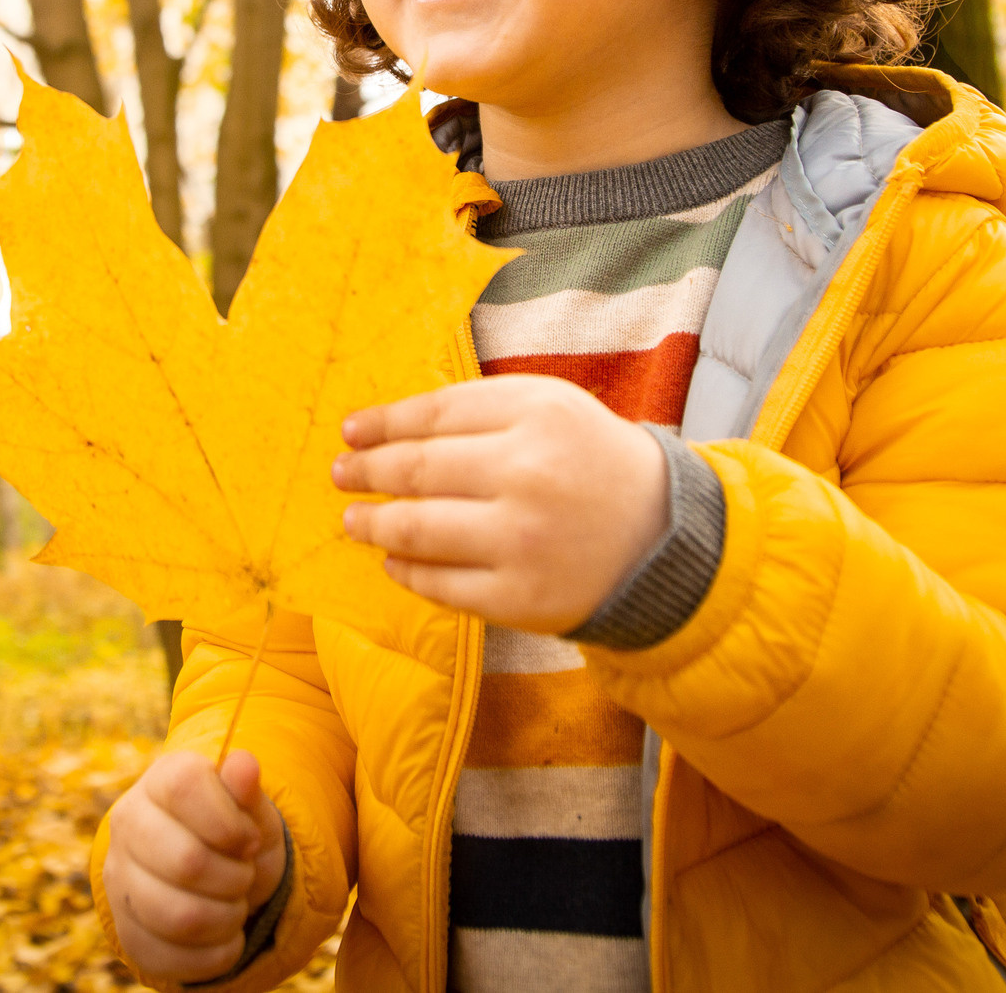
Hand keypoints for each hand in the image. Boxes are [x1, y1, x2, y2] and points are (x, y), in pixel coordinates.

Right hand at [104, 748, 287, 983]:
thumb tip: (243, 765)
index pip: (185, 788)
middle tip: (243, 874)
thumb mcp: (251, 808)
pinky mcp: (126, 931)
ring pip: (180, 917)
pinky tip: (224, 935)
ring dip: (227, 917)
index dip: (229, 821)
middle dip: (235, 877)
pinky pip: (174, 959)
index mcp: (160, 781)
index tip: (248, 839)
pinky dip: (216, 954)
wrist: (213, 874)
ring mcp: (120, 880)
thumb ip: (246, 789)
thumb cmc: (235, 832)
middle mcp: (128, 825)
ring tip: (235, 904)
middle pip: (187, 862)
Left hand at [332, 374, 667, 632]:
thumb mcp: (552, 409)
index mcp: (536, 414)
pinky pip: (441, 583)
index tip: (351, 432)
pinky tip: (393, 558)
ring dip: (373, 523)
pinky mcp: (520, 597)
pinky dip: (406, 570)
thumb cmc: (592, 463)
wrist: (664, 538)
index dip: (382, 424)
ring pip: (418, 529)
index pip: (434, 415)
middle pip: (417, 470)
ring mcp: (522, 540)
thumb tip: (387, 427)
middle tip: (341, 474)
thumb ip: (478, 408)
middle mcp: (527, 474)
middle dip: (367, 472)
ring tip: (353, 519)